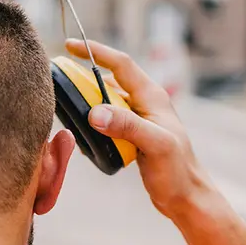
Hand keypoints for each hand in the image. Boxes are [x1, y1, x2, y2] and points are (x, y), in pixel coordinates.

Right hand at [64, 38, 213, 220]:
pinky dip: (92, 124)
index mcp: (152, 96)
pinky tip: (84, 136)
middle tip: (60, 82)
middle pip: (108, 81)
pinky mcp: (132, 135)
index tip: (71, 46)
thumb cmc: (176, 171)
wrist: (185, 198)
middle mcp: (144, 103)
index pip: (120, 64)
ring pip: (105, 102)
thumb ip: (126, 126)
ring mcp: (138, 119)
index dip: (95, 52)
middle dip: (84, 78)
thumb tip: (94, 112)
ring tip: (67, 108)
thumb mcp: (154, 145)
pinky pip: (107, 121)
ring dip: (86, 102)